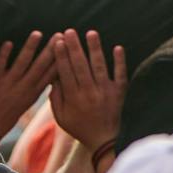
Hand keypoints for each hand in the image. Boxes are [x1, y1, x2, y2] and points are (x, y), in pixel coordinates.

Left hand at [0, 33, 56, 131]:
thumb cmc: (3, 117)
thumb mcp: (24, 105)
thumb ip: (32, 90)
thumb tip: (44, 78)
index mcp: (32, 94)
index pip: (50, 75)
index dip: (60, 60)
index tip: (68, 47)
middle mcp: (23, 88)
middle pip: (40, 66)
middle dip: (50, 50)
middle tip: (59, 35)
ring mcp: (7, 85)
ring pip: (22, 63)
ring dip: (30, 48)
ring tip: (37, 33)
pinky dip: (4, 54)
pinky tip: (9, 42)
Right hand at [48, 30, 127, 151]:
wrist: (104, 141)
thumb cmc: (80, 127)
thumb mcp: (61, 117)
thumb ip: (55, 97)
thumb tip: (52, 76)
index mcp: (74, 98)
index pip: (66, 72)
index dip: (61, 56)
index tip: (58, 41)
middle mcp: (89, 93)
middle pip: (81, 66)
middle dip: (74, 47)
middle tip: (70, 31)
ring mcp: (106, 92)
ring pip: (100, 67)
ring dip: (95, 49)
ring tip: (91, 33)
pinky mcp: (119, 93)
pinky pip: (120, 75)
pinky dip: (120, 62)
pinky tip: (118, 48)